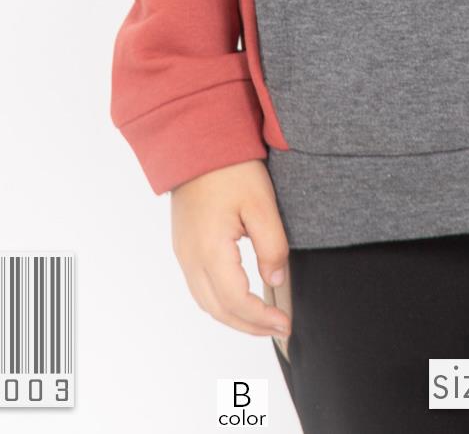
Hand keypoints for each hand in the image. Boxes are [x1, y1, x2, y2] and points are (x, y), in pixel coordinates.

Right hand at [171, 158, 291, 342]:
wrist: (197, 140)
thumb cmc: (231, 168)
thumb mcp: (262, 204)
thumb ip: (271, 247)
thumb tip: (275, 283)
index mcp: (209, 250)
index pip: (236, 302)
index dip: (261, 320)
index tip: (286, 323)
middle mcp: (190, 257)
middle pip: (217, 310)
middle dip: (248, 326)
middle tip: (278, 328)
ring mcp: (183, 251)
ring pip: (205, 301)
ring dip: (233, 316)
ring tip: (262, 319)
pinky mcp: (183, 243)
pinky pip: (199, 286)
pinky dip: (220, 301)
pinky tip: (240, 296)